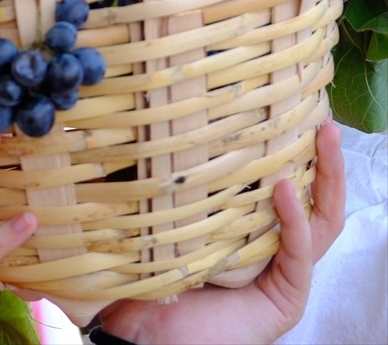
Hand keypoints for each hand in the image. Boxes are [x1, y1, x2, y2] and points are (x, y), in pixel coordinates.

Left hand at [96, 120, 345, 344]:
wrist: (143, 340)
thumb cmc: (143, 287)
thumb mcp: (149, 227)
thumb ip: (143, 193)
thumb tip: (110, 149)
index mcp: (245, 235)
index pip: (280, 190)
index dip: (290, 155)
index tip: (287, 114)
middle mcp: (270, 253)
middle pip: (312, 201)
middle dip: (322, 160)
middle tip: (322, 119)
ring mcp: (283, 277)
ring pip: (321, 223)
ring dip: (325, 180)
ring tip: (321, 140)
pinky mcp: (285, 300)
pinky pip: (297, 256)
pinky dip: (294, 221)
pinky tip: (283, 190)